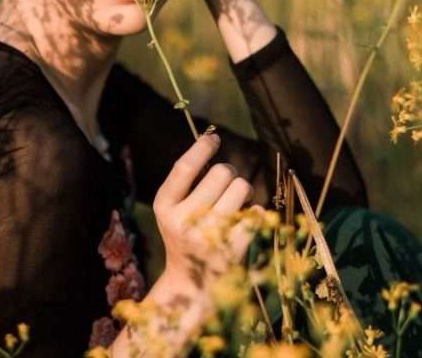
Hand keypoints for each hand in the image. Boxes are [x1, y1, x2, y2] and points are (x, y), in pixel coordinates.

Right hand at [152, 132, 255, 285]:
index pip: (184, 167)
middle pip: (221, 172)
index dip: (201, 148)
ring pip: (242, 187)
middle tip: (225, 184)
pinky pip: (257, 212)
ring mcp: (209, 236)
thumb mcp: (173, 210)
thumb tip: (211, 140)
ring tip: (234, 204)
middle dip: (228, 172)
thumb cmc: (185, 235)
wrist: (191, 285)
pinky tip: (246, 221)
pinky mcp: (233, 249)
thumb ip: (187, 182)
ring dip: (242, 190)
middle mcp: (183, 221)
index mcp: (164, 207)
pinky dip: (256, 212)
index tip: (214, 137)